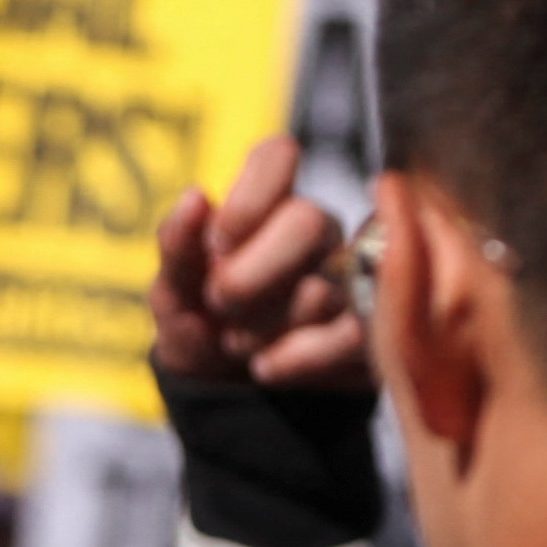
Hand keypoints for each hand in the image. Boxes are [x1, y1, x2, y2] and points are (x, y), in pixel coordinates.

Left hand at [150, 132, 367, 389]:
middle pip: (309, 221)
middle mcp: (320, 233)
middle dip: (250, 272)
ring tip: (237, 339)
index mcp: (268, 206)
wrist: (221, 390)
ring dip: (264, 322)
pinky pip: (353, 336)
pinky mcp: (374, 331)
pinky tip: (265, 365)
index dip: (249, 197)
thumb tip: (197, 196)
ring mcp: (354, 279)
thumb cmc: (198, 321)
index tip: (217, 241)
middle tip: (220, 300)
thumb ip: (177, 244)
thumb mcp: (172, 289)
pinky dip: (297, 356)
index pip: (277, 156)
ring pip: (323, 287)